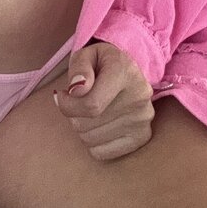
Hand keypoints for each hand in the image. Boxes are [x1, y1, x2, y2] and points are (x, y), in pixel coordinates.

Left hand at [53, 40, 154, 160]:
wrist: (127, 70)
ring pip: (90, 140)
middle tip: (77, 101)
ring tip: (89, 110)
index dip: (68, 105)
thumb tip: (76, 90)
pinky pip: (101, 153)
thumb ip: (79, 68)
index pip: (90, 104)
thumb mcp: (86, 54)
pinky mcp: (142, 136)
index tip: (63, 95)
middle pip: (87, 124)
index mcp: (125, 71)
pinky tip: (99, 124)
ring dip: (82, 127)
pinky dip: (93, 142)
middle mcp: (139, 96)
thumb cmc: (101, 63)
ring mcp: (143, 119)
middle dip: (73, 114)